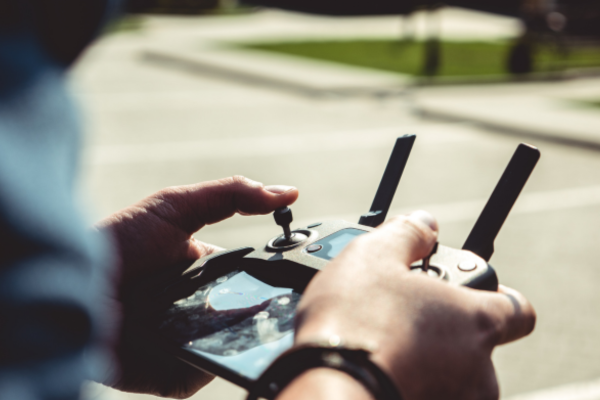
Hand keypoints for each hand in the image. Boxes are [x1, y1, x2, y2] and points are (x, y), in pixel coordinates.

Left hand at [95, 176, 297, 398]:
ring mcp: (187, 340)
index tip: (297, 270)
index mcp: (205, 270)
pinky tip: (203, 344)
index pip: (251, 275)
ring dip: (241, 338)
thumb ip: (231, 195)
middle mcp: (199, 306)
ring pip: (230, 345)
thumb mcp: (177, 206)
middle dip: (263, 312)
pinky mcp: (171, 371)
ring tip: (241, 325)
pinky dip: (210, 363)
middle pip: (246, 314)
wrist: (70, 285)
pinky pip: (203, 372)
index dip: (272, 274)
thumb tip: (288, 193)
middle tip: (282, 307)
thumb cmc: (119, 240)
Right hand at [281, 211, 534, 399]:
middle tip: (405, 317)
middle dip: (446, 331)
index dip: (493, 296)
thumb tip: (425, 223)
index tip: (462, 291)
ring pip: (452, 376)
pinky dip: (411, 383)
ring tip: (383, 345)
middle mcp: (479, 371)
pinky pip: (429, 394)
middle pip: (477, 345)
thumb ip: (407, 235)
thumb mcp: (374, 256)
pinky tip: (377, 370)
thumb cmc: (354, 323)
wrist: (326, 388)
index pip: (519, 310)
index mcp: (476, 322)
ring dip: (428, 361)